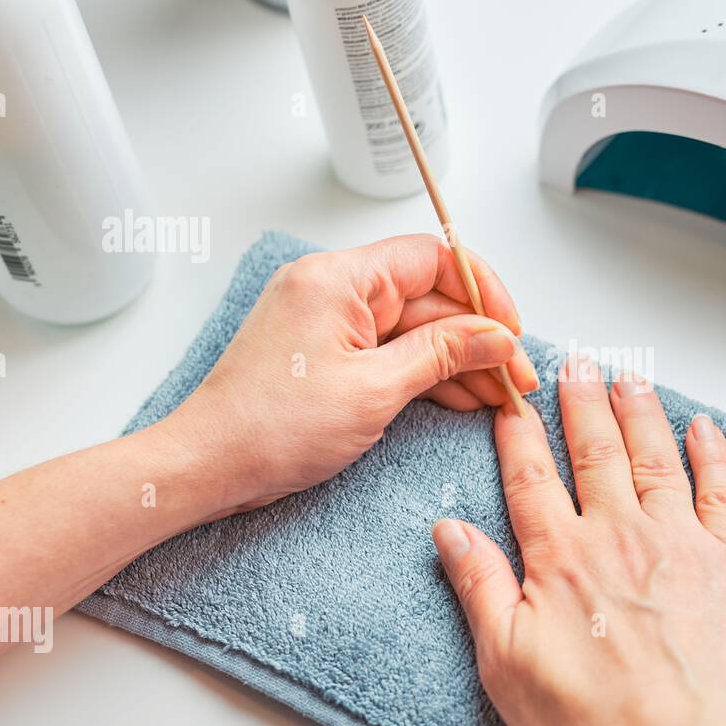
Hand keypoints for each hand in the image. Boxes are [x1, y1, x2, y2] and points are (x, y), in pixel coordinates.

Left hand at [161, 235, 537, 514]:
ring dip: (460, 363)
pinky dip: (428, 377)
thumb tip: (496, 336)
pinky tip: (464, 401)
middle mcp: (334, 290)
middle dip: (478, 338)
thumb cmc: (270, 428)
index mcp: (338, 279)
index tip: (511, 330)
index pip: (432, 258)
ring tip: (500, 397)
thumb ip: (443, 354)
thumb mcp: (374, 391)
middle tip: (516, 379)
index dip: (483, 290)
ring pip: (416, 331)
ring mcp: (331, 324)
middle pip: (429, 298)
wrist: (208, 467)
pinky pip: (392, 354)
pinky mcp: (330, 356)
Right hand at [432, 357, 725, 725]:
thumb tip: (449, 531)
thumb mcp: (504, 660)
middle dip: (582, 401)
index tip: (514, 399)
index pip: (533, 474)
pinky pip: (721, 489)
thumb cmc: (590, 721)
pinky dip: (711, 453)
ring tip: (629, 378)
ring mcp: (679, 541)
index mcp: (561, 556)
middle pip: (595, 450)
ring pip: (655, 456)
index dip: (521, 431)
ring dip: (639, 411)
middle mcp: (619, 534)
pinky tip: (701, 428)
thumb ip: (478, 585)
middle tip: (577, 363)